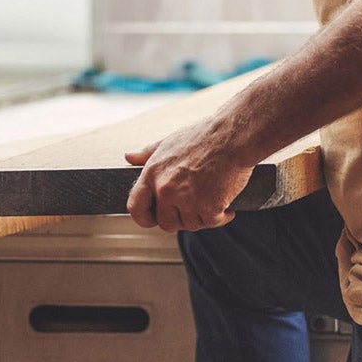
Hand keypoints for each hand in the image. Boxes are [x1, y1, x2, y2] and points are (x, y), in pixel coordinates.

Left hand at [124, 119, 254, 232]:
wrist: (232, 136)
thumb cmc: (203, 136)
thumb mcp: (168, 142)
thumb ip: (147, 154)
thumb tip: (129, 157)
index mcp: (152, 174)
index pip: (136, 207)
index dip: (144, 218)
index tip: (154, 219)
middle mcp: (166, 190)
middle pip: (166, 223)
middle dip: (180, 219)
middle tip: (194, 207)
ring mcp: (187, 200)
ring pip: (191, 225)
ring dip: (203, 217)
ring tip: (212, 199)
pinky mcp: (209, 207)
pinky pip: (212, 223)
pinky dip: (222, 217)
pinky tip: (226, 206)